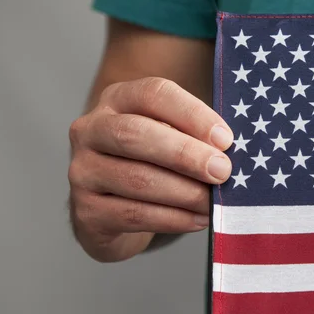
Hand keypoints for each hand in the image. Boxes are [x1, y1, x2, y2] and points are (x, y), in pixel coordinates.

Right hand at [68, 77, 232, 261]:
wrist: (111, 209)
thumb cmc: (152, 162)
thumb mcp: (169, 136)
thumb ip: (194, 136)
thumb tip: (231, 151)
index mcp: (117, 99)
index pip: (153, 94)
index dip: (191, 114)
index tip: (225, 139)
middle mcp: (91, 130)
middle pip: (136, 135)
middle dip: (185, 154)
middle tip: (222, 171)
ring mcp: (83, 171)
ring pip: (137, 179)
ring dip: (184, 193)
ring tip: (214, 202)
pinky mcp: (86, 211)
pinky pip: (134, 215)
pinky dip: (173, 219)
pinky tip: (198, 219)